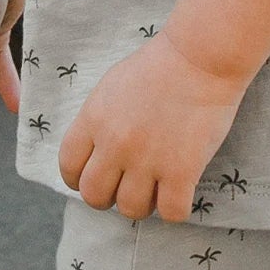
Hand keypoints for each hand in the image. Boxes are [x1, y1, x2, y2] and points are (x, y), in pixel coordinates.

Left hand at [58, 35, 247, 221]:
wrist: (201, 57)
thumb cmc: (160, 65)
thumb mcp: (111, 87)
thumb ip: (98, 120)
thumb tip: (94, 149)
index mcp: (94, 120)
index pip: (68, 166)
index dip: (78, 179)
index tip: (93, 178)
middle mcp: (115, 144)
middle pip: (94, 196)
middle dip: (108, 197)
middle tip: (126, 187)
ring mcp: (148, 159)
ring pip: (131, 209)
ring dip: (143, 205)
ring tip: (156, 190)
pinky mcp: (182, 171)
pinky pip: (171, 212)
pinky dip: (175, 209)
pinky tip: (180, 193)